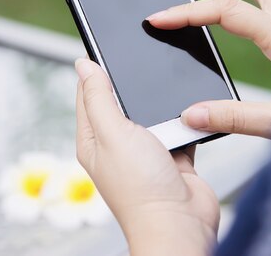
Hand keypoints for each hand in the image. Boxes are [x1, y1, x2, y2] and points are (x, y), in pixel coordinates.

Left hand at [75, 58, 218, 255]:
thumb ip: (98, 97)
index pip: (88, 94)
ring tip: (167, 94)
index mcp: (94, 139)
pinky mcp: (172, 155)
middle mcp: (117, 144)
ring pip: (153, 112)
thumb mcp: (113, 132)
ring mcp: (146, 150)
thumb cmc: (141, 188)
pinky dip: (184, 120)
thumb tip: (82, 65)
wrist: (181, 224)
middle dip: (133, 84)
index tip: (106, 45)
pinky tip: (188, 113)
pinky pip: (178, 127)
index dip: (95, 69)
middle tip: (142, 62)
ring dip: (162, 104)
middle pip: (123, 100)